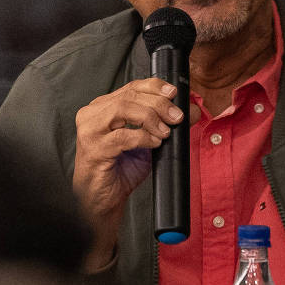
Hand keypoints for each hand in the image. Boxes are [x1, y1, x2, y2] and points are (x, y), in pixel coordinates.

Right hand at [71, 76, 182, 265]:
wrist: (104, 198)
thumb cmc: (122, 169)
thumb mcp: (149, 141)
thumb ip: (166, 124)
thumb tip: (193, 110)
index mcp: (103, 108)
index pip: (130, 87)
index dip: (154, 86)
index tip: (174, 92)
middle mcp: (93, 115)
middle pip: (129, 96)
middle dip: (158, 104)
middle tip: (177, 117)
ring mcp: (90, 131)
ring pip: (123, 110)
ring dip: (150, 118)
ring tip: (165, 132)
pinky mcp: (94, 149)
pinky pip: (122, 137)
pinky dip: (143, 138)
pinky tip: (154, 143)